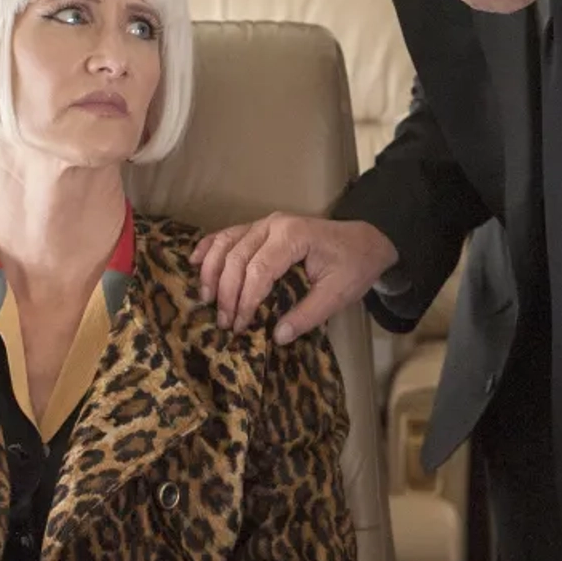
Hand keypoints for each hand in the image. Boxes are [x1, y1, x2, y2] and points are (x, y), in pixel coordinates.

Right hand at [191, 214, 397, 343]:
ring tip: (207, 300)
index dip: (245, 300)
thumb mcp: (339, 294)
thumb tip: (277, 337)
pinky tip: (195, 262)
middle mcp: (274, 224)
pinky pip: (229, 234)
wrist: (366, 240)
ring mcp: (265, 223)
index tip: (240, 326)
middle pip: (236, 258)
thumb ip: (309, 315)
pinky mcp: (261, 227)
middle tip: (224, 323)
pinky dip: (210, 247)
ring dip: (211, 271)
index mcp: (294, 237)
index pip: (258, 270)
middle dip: (226, 293)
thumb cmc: (354, 266)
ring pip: (226, 243)